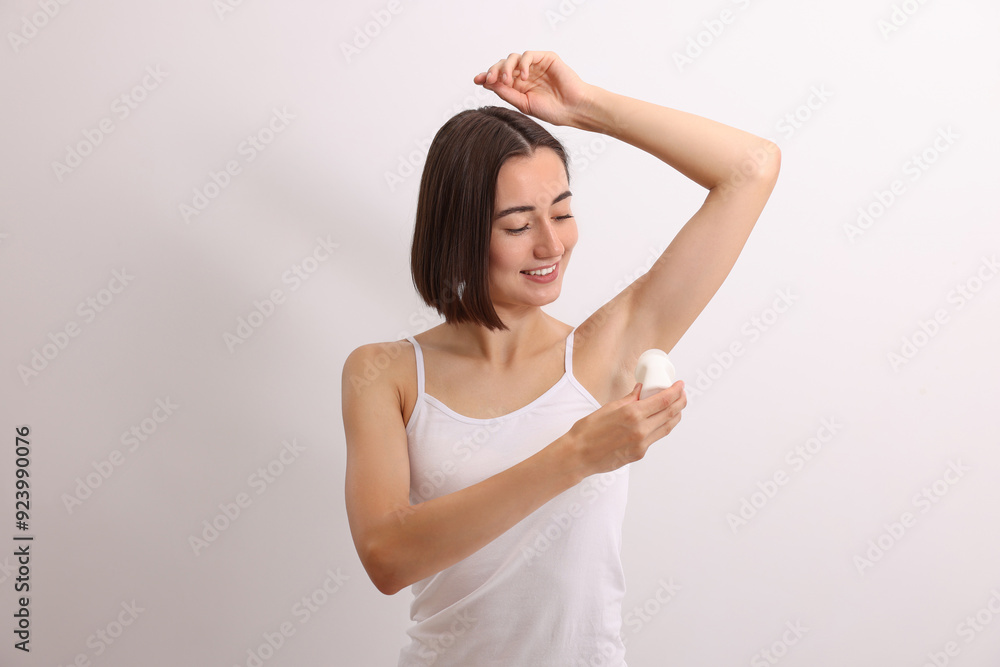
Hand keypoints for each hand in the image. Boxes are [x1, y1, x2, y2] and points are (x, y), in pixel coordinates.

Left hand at [473, 51, 592, 127]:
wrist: (573, 109)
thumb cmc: (552, 110)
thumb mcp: (523, 104)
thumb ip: (507, 93)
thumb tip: (487, 83)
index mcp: (519, 86)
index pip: (499, 77)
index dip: (487, 76)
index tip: (477, 80)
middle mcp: (525, 74)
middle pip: (503, 65)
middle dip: (494, 71)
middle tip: (490, 80)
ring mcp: (535, 65)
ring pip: (513, 58)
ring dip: (506, 67)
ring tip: (507, 81)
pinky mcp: (546, 58)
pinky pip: (528, 55)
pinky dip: (522, 64)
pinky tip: (523, 77)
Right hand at [562, 381, 685, 476]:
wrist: (578, 455)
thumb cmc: (588, 431)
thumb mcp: (608, 408)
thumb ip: (629, 399)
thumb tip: (640, 389)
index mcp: (632, 414)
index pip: (663, 401)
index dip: (675, 392)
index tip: (680, 385)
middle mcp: (641, 429)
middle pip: (670, 414)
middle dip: (680, 402)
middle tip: (682, 394)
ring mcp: (642, 444)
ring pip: (667, 427)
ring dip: (675, 416)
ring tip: (677, 407)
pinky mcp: (640, 454)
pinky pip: (656, 438)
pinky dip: (662, 427)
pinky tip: (661, 421)